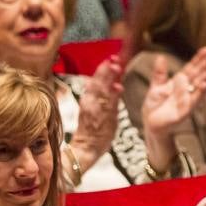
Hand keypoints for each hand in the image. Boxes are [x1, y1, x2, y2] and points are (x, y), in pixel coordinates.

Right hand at [72, 56, 124, 170]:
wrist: (86, 148)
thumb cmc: (93, 128)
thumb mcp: (97, 108)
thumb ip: (105, 96)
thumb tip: (114, 81)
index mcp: (89, 97)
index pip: (96, 79)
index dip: (103, 68)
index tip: (111, 58)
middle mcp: (90, 101)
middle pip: (98, 82)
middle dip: (106, 69)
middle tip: (115, 58)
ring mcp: (95, 110)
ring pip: (101, 91)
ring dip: (109, 78)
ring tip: (116, 67)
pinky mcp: (101, 119)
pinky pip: (107, 106)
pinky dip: (113, 96)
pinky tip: (118, 88)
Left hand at [140, 48, 205, 174]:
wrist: (151, 125)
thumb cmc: (155, 107)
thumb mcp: (156, 87)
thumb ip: (159, 73)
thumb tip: (161, 57)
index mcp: (180, 83)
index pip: (192, 68)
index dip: (199, 59)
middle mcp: (186, 91)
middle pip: (199, 75)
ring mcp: (187, 101)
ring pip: (199, 86)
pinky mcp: (184, 111)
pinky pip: (193, 101)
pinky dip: (199, 92)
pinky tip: (205, 83)